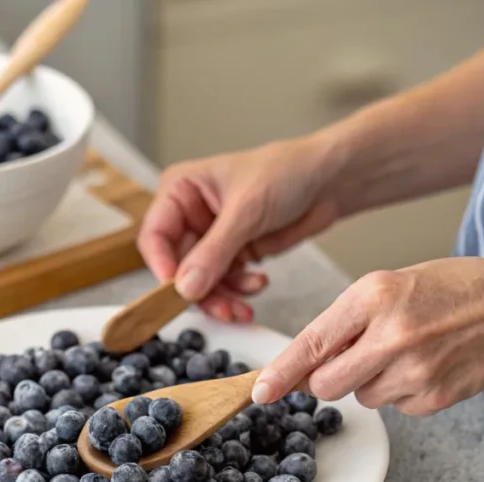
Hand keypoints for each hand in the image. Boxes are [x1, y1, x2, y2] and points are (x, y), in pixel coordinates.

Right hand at [137, 137, 341, 322]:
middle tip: (221, 308)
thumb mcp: (246, 210)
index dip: (163, 266)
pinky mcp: (233, 253)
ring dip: (222, 297)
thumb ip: (214, 252)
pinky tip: (258, 282)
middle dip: (200, 290)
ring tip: (243, 305)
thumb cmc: (286, 172)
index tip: (179, 291)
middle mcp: (190, 214)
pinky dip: (239, 290)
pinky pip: (224, 283)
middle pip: (177, 266)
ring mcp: (211, 236)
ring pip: (200, 280)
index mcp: (180, 191)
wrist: (328, 180)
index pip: (155, 236)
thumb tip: (185, 286)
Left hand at [251, 258, 483, 414]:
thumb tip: (300, 367)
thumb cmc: (448, 290)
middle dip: (327, 379)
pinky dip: (401, 391)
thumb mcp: (387, 285)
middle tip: (356, 356)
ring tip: (406, 350)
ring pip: (360, 397)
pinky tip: (426, 364)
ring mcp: (415, 370)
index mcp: (374, 295)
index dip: (281, 373)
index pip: (312, 344)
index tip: (259, 391)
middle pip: (327, 385)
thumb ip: (342, 323)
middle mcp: (392, 335)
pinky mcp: (434, 397)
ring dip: (370, 381)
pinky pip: (394, 406)